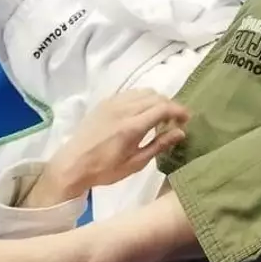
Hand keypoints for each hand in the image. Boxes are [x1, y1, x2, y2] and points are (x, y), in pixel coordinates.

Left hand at [45, 90, 189, 190]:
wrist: (73, 164)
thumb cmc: (105, 170)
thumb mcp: (135, 163)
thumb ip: (159, 145)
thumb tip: (180, 132)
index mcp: (132, 126)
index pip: (163, 108)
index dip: (179, 111)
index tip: (187, 119)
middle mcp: (123, 109)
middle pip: (155, 96)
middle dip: (170, 105)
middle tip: (175, 120)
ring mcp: (112, 103)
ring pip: (143, 92)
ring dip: (156, 100)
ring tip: (159, 116)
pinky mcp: (104, 103)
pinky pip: (129, 93)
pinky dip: (141, 98)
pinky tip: (142, 112)